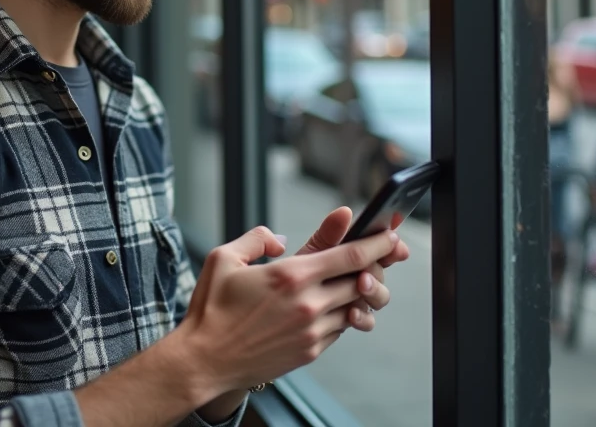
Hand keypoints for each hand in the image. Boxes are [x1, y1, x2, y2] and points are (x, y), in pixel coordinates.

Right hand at [178, 224, 401, 395]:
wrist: (205, 361)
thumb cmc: (211, 309)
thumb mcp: (225, 258)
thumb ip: (258, 238)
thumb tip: (281, 238)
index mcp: (291, 275)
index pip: (352, 255)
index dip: (378, 243)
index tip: (390, 234)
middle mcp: (308, 303)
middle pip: (364, 280)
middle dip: (380, 265)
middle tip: (385, 255)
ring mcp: (312, 331)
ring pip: (357, 307)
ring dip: (363, 293)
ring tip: (359, 282)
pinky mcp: (311, 351)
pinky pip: (341, 329)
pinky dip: (344, 314)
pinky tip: (334, 305)